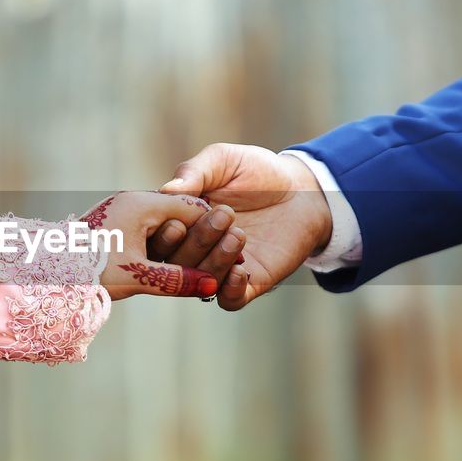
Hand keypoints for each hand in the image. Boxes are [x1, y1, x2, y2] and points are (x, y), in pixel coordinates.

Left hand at [85, 192, 244, 300]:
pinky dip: (164, 245)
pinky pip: (149, 230)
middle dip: (203, 234)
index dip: (216, 228)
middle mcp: (132, 201)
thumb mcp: (136, 277)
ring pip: (164, 222)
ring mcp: (121, 211)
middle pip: (179, 214)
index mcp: (141, 203)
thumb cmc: (87, 270)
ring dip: (184, 240)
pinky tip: (172, 263)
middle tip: (226, 252)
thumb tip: (213, 286)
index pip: (192, 208)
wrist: (41, 270)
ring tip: (204, 260)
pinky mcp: (112, 225)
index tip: (236, 245)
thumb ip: (176, 280)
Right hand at [159, 144, 331, 309]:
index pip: (160, 236)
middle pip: (178, 262)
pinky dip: (229, 290)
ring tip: (238, 235)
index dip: (165, 232)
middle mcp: (195, 249)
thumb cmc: (257, 171)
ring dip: (216, 261)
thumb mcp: (222, 160)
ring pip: (202, 281)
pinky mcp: (249, 283)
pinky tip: (239, 271)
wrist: (302, 190)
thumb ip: (194, 172)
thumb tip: (165, 189)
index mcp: (181, 221)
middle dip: (197, 241)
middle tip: (222, 216)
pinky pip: (229, 300)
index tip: (180, 218)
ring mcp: (220, 268)